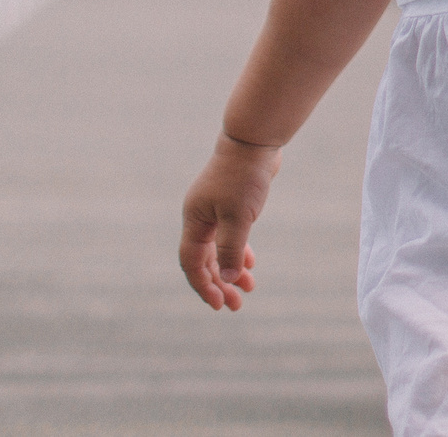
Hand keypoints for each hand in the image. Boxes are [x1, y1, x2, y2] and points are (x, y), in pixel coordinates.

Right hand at [180, 132, 281, 311]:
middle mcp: (200, 217)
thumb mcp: (238, 216)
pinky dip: (238, 251)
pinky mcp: (230, 204)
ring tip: (247, 289)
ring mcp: (214, 210)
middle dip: (219, 284)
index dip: (203, 285)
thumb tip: (227, 280)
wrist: (255, 141)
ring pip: (218, 249)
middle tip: (235, 306)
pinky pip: (230, 236)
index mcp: (194, 220)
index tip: (218, 305)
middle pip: (205, 260)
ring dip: (230, 270)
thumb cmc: (244, 177)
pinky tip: (249, 264)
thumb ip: (232, 248)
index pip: (192, 262)